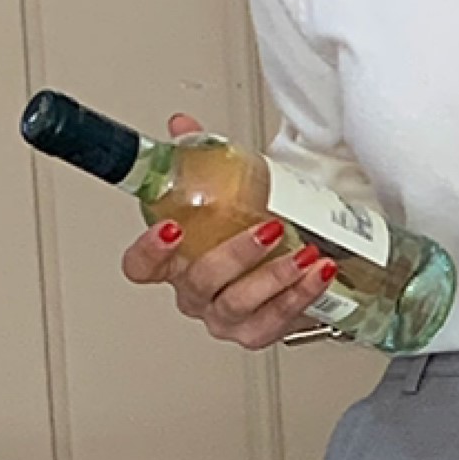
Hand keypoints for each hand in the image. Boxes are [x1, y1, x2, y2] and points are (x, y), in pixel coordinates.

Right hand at [119, 113, 336, 348]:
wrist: (290, 261)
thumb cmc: (247, 228)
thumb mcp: (225, 189)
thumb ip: (199, 158)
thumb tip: (182, 125)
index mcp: (173, 264)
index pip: (141, 267)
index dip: (148, 252)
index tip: (169, 229)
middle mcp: (195, 295)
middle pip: (200, 282)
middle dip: (236, 255)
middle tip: (269, 228)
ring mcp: (224, 318)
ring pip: (239, 304)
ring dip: (274, 276)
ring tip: (304, 251)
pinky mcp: (257, 333)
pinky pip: (276, 320)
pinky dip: (300, 294)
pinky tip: (317, 273)